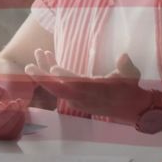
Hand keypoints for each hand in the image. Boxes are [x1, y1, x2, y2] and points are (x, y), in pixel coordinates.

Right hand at [0, 85, 27, 140]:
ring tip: (20, 104)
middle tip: (14, 103)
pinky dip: (20, 122)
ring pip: (3, 132)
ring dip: (14, 118)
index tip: (2, 103)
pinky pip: (12, 135)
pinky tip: (22, 111)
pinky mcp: (4, 139)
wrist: (4, 105)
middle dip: (6, 114)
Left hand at [24, 50, 148, 120]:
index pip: (79, 86)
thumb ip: (126, 67)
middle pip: (60, 91)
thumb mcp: (132, 76)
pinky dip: (50, 74)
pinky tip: (47, 58)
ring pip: (56, 88)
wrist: (129, 108)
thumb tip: (123, 56)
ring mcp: (77, 100)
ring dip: (45, 72)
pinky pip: (58, 87)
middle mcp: (84, 98)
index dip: (66, 78)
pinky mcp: (74, 98)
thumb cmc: (130, 88)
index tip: (53, 67)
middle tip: (29, 67)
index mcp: (98, 92)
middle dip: (44, 79)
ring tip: (38, 53)